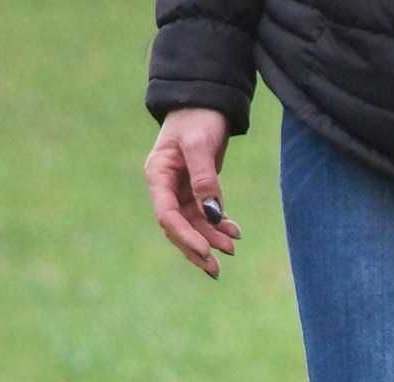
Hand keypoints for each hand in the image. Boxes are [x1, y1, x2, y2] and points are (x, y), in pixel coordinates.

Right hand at [144, 108, 242, 278]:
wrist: (205, 102)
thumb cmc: (198, 118)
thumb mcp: (200, 144)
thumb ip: (205, 178)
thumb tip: (212, 214)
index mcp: (158, 175)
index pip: (167, 215)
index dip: (185, 236)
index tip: (206, 251)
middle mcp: (166, 186)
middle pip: (178, 226)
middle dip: (197, 247)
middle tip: (217, 268)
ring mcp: (180, 189)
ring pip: (193, 224)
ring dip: (211, 238)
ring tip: (232, 249)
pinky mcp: (196, 189)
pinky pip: (205, 215)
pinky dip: (219, 225)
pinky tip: (235, 232)